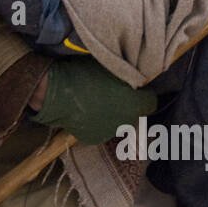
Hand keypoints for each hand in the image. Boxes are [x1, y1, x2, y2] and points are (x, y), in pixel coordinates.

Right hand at [31, 57, 156, 144]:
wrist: (56, 92)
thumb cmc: (86, 73)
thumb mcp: (113, 67)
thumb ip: (129, 77)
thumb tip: (135, 80)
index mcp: (136, 104)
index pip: (151, 102)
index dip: (143, 94)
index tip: (135, 87)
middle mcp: (127, 122)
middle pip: (135, 114)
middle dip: (129, 105)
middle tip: (114, 93)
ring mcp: (109, 132)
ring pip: (118, 123)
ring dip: (113, 115)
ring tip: (97, 101)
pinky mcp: (93, 138)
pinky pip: (100, 128)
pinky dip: (96, 121)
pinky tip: (86, 111)